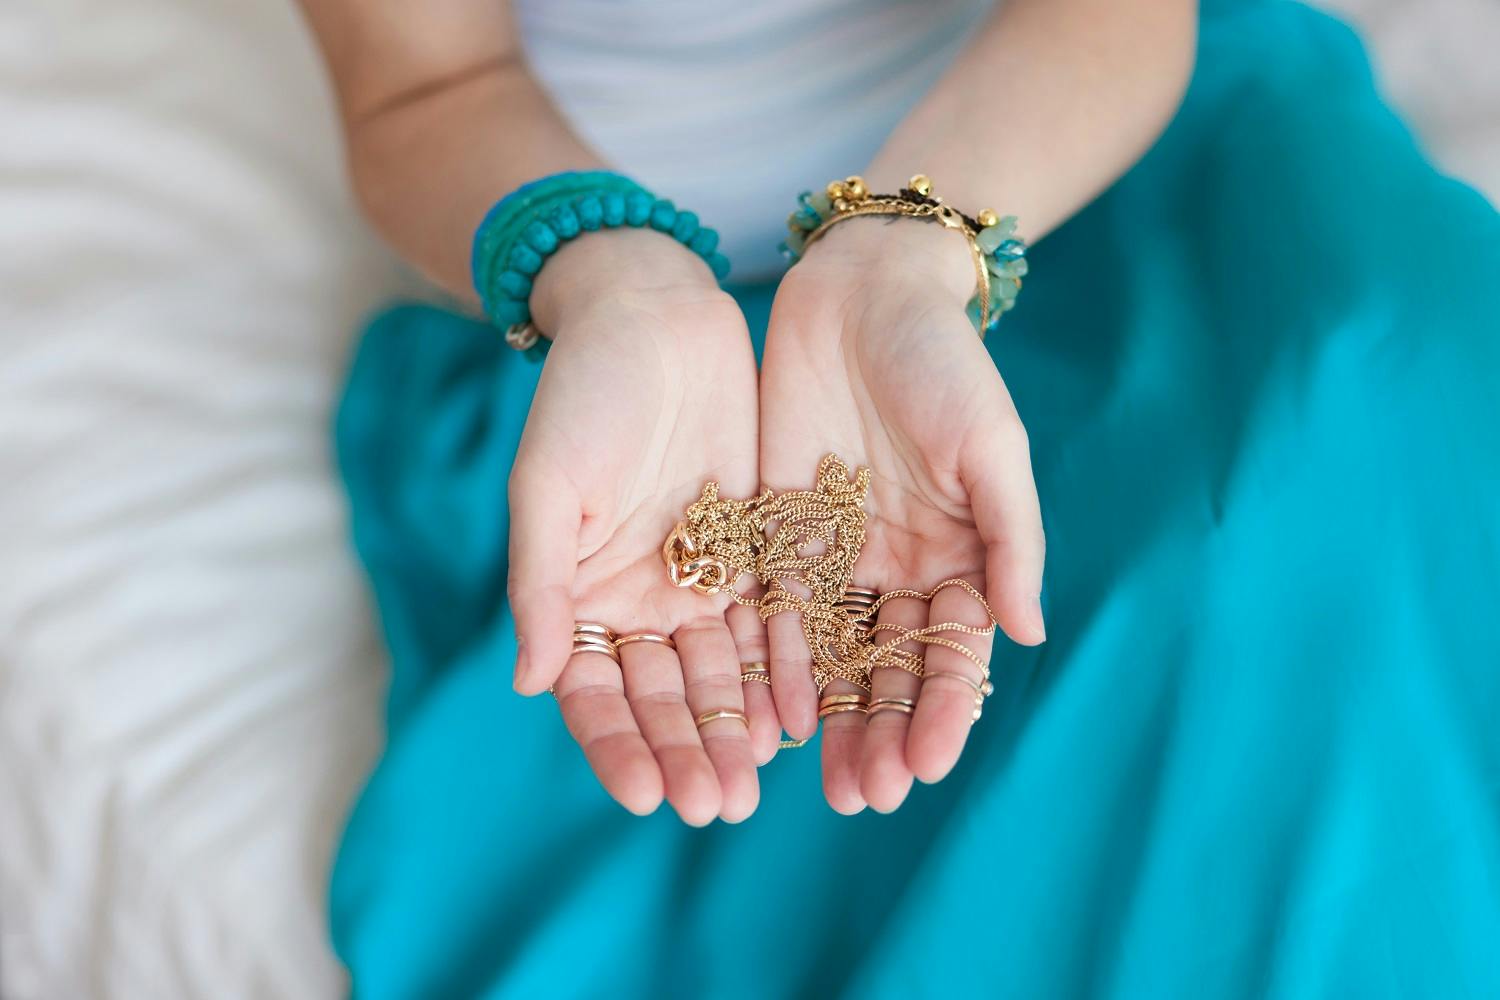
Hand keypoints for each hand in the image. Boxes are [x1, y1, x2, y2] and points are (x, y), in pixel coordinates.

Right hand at [507, 230, 769, 824]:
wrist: (653, 317)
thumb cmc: (582, 394)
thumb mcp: (549, 485)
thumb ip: (542, 584)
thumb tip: (532, 682)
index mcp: (579, 592)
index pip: (594, 691)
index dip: (616, 744)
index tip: (644, 795)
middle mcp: (639, 599)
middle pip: (662, 696)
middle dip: (686, 752)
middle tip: (714, 807)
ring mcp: (699, 578)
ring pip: (717, 674)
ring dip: (733, 730)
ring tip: (754, 788)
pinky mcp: (754, 550)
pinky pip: (769, 624)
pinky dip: (778, 672)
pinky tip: (796, 718)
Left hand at [758, 218, 1046, 813]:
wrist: (863, 292)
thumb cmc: (943, 364)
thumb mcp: (991, 447)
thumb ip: (1009, 538)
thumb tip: (1027, 635)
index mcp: (958, 555)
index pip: (953, 653)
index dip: (944, 711)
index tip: (930, 765)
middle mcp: (897, 569)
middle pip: (890, 671)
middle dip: (883, 735)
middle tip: (869, 797)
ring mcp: (836, 556)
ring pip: (833, 659)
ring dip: (833, 722)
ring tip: (827, 786)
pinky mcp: (778, 533)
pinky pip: (775, 612)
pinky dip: (777, 666)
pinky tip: (775, 718)